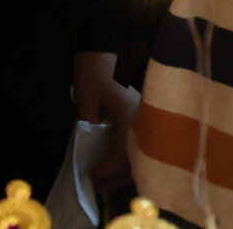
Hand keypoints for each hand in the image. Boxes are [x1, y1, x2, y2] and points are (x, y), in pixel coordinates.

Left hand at [74, 50, 138, 187]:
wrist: (105, 49)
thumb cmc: (94, 71)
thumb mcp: (87, 98)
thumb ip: (89, 124)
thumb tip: (89, 149)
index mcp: (132, 117)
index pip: (123, 153)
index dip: (107, 168)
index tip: (91, 176)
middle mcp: (144, 122)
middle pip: (135, 159)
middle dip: (115, 175)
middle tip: (95, 184)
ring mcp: (145, 121)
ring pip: (138, 155)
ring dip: (121, 169)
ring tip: (100, 178)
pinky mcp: (141, 120)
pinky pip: (137, 145)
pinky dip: (125, 157)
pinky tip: (110, 163)